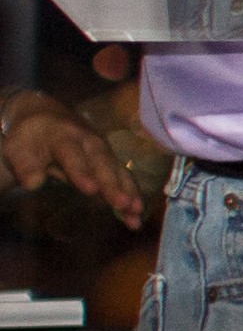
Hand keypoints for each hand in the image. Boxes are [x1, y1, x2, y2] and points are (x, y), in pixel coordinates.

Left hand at [0, 90, 138, 223]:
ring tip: (136, 212)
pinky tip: (136, 215)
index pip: (73, 155)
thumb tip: (33, 184)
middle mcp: (90, 142)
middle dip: (114, 185)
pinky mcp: (112, 161)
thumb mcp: (19, 147)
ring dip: (129, 192)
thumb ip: (24, 166)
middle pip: (103, 164)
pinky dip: (132, 195)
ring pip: (118, 171)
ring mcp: (104, 151)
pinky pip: (124, 178)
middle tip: (124, 204)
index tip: (91, 190)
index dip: (82, 172)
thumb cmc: (31, 137)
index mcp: (64, 137)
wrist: (47, 115)